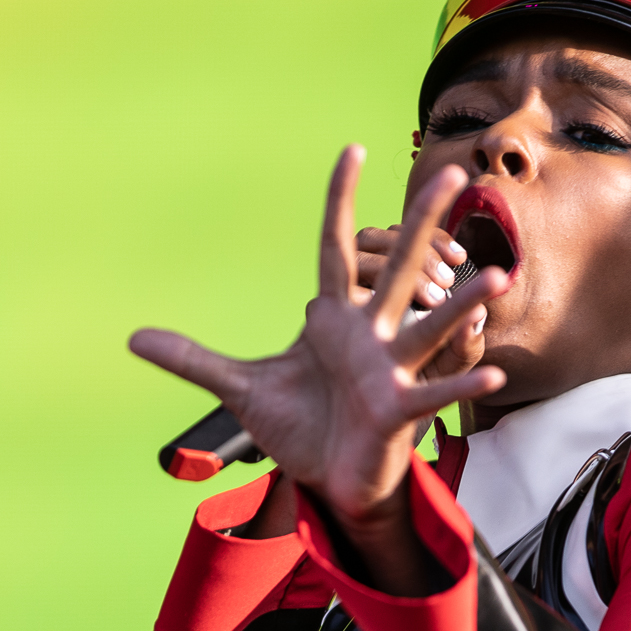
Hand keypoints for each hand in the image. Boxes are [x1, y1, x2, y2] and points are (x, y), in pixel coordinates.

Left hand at [130, 148, 507, 542]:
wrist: (329, 479)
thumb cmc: (299, 429)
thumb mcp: (240, 389)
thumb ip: (194, 360)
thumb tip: (134, 338)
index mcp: (334, 321)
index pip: (337, 250)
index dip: (339, 203)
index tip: (351, 151)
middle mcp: (369, 336)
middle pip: (399, 269)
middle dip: (423, 225)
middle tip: (451, 176)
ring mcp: (390, 371)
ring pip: (430, 326)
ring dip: (460, 303)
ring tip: (496, 275)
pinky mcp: (401, 412)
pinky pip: (436, 395)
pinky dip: (462, 387)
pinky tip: (493, 375)